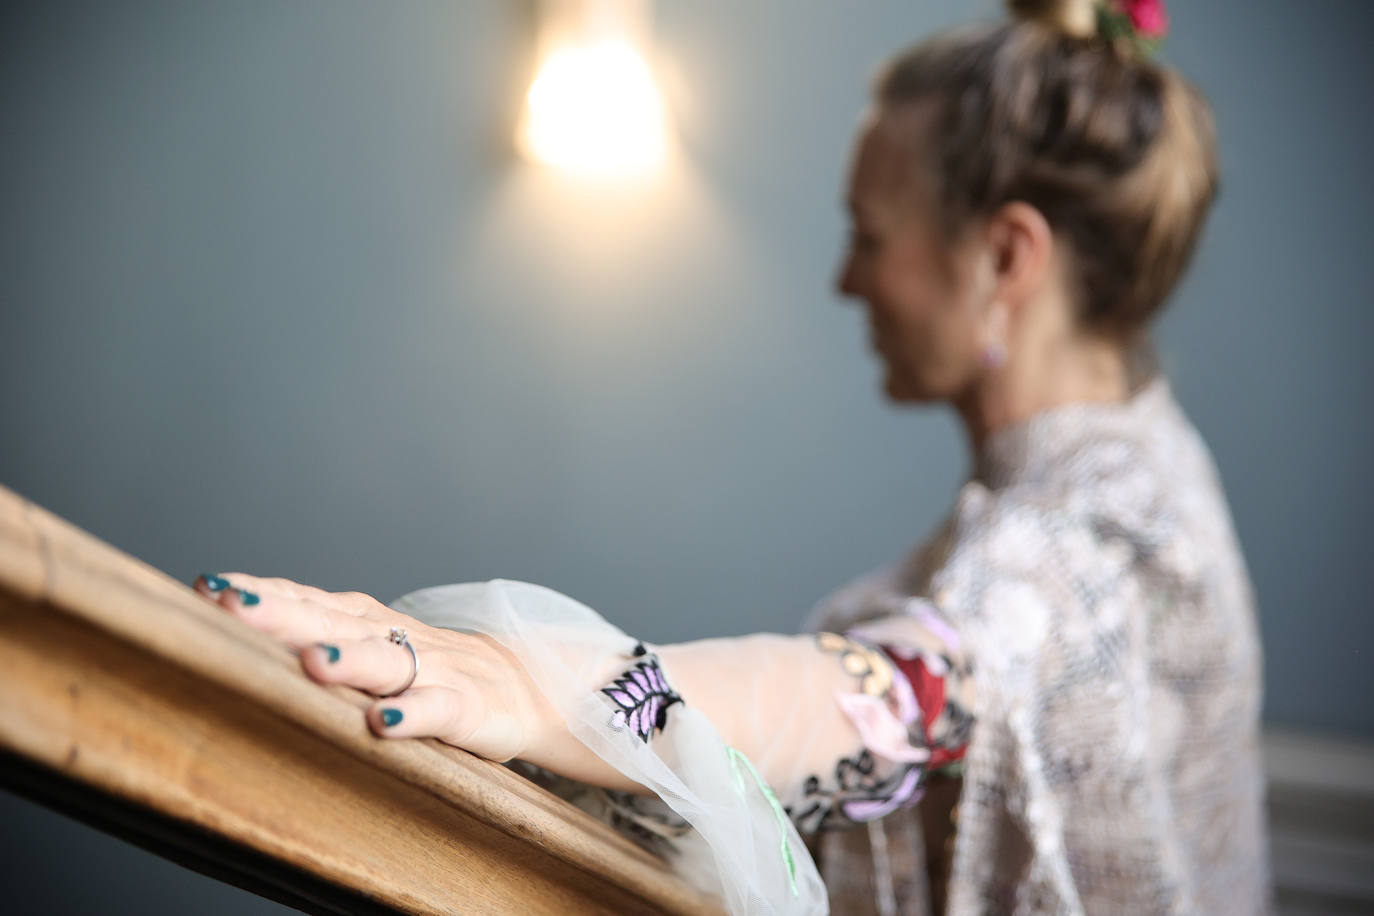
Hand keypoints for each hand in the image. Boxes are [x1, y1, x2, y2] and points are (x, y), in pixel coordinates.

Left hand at [192, 572, 559, 762]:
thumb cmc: (425, 668)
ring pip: (383, 661)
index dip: (260, 593)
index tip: (207, 587)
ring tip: (312, 661)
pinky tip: (385, 724)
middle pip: (332, 620)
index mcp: (360, 620)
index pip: (305, 598)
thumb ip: (309, 636)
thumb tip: (218, 632)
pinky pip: (437, 709)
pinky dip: (413, 715)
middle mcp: (389, 636)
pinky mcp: (465, 707)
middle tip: (233, 605)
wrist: (521, 684)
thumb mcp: (366, 646)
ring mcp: (430, 669)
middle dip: (282, 612)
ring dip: (348, 659)